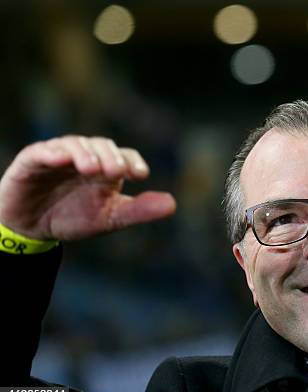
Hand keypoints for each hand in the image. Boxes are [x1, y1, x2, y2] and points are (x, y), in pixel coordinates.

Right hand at [0, 136, 175, 240]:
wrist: (32, 228)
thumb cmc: (73, 217)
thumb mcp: (109, 218)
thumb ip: (139, 210)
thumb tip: (173, 204)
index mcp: (107, 168)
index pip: (126, 157)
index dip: (133, 162)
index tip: (140, 174)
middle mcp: (86, 157)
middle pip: (103, 146)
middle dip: (111, 157)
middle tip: (117, 172)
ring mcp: (59, 155)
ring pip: (75, 144)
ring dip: (85, 153)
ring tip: (91, 169)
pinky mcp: (32, 160)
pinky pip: (42, 151)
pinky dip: (53, 152)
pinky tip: (61, 159)